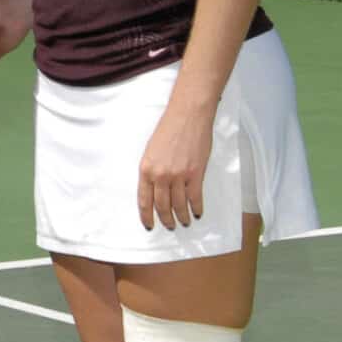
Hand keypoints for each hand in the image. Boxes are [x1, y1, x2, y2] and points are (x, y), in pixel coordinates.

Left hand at [136, 103, 213, 231]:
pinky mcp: (195, 174)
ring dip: (182, 216)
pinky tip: (197, 212)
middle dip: (166, 219)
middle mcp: (161, 175)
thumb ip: (152, 171)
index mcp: (146, 169)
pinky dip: (197, 207)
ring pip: (179, 205)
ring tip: (184, 222)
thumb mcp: (151, 150)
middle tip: (170, 225)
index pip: (144, 200)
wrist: (188, 116)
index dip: (146, 216)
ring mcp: (178, 176)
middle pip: (162, 206)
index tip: (149, 225)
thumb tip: (156, 189)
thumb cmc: (169, 129)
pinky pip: (195, 197)